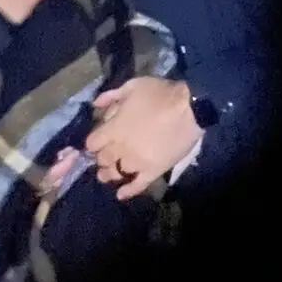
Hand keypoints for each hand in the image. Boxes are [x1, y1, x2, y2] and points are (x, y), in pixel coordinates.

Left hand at [85, 78, 201, 199]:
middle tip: (103, 158)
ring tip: (107, 175)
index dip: (93, 143)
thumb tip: (94, 105)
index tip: (96, 142)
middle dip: (100, 159)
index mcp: (113, 129)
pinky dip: (128, 191)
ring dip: (109, 174)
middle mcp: (120, 149)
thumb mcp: (132, 86)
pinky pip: (137, 185)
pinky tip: (121, 195)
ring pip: (116, 174)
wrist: (189, 108)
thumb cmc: (159, 94)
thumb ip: (111, 96)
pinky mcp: (152, 171)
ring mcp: (136, 162)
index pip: (92, 143)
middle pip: (102, 160)